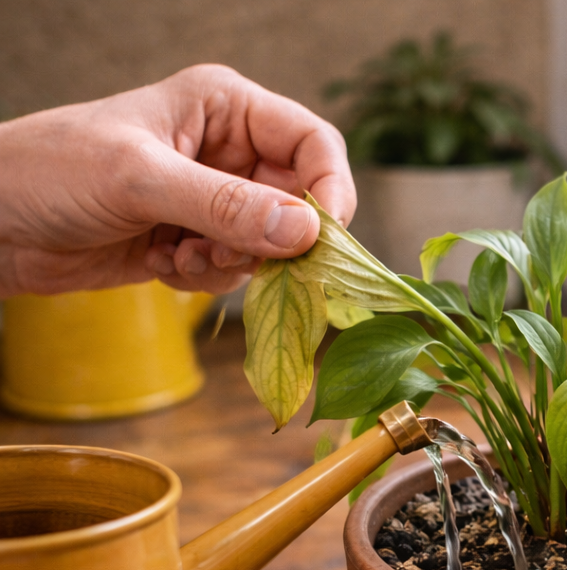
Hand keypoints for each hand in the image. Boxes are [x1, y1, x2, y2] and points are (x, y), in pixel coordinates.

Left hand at [0, 64, 355, 297]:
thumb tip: (307, 233)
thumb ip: (226, 206)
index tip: (321, 241)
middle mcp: (229, 151)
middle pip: (298, 205)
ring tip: (174, 253)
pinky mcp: (197, 239)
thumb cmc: (50, 170)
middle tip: (219, 250)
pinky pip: (235, 270)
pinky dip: (203, 277)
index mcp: (225, 108)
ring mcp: (214, 199)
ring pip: (270, 247)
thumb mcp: (141, 180)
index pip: (314, 144)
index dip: (329, 191)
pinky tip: (160, 262)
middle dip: (267, 240)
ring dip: (228, 263)